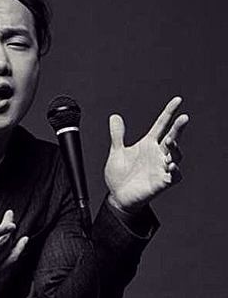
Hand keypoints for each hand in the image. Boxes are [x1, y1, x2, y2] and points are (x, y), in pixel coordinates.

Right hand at [0, 209, 27, 297]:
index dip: (0, 230)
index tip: (10, 223)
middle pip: (2, 241)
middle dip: (8, 226)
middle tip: (9, 214)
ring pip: (7, 251)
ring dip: (13, 237)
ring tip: (15, 226)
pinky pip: (9, 261)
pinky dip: (18, 252)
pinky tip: (22, 243)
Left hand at [104, 96, 188, 212]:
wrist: (117, 196)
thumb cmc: (119, 175)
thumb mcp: (117, 152)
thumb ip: (117, 135)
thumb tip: (114, 116)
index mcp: (148, 144)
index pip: (161, 125)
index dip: (169, 112)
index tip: (177, 100)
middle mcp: (157, 154)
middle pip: (172, 138)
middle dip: (178, 128)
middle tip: (183, 117)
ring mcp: (161, 168)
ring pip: (175, 155)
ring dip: (175, 149)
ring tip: (170, 142)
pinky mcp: (161, 182)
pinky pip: (174, 176)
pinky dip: (174, 170)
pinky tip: (170, 165)